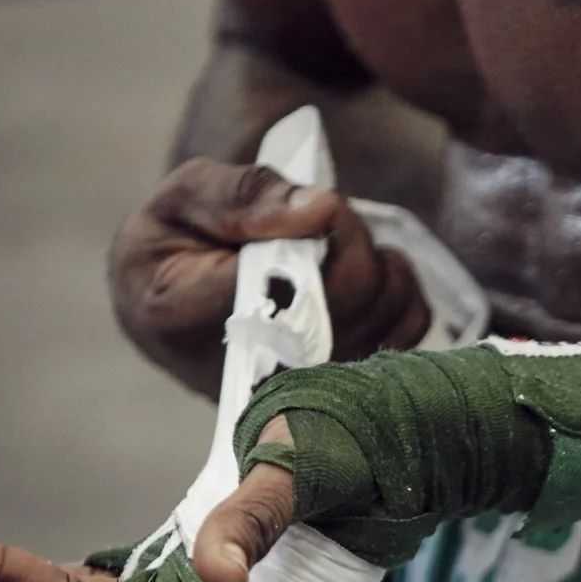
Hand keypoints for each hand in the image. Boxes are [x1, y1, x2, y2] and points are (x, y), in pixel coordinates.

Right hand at [109, 157, 431, 394]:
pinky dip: (399, 291)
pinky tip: (367, 274)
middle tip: (329, 212)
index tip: (315, 205)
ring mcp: (297, 386)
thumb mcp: (183, 197)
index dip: (308, 241)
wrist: (179, 295)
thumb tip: (319, 210)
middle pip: (340, 303)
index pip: (268, 288)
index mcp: (182, 319)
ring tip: (339, 244)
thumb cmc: (177, 244)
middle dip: (349, 239)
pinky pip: (404, 334)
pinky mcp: (339, 385)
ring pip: (379, 317)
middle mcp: (244, 371)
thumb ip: (242, 194)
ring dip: (376, 262)